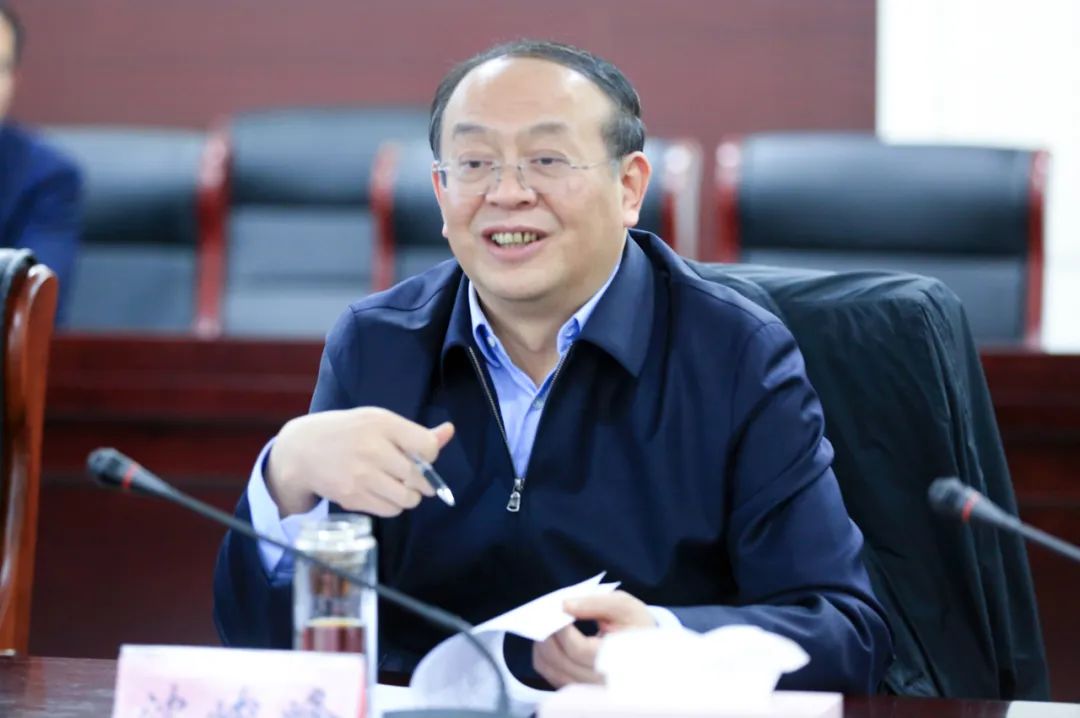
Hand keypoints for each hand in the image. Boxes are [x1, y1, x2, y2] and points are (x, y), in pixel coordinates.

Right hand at [266, 406, 454, 516]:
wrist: (302, 451)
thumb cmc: (347, 432)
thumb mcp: (379, 422)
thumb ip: (416, 432)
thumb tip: (450, 431)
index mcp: (382, 424)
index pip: (427, 447)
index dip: (429, 455)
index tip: (419, 455)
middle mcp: (372, 450)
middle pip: (419, 478)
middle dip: (423, 482)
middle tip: (413, 478)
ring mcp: (361, 476)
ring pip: (407, 499)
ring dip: (409, 496)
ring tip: (397, 485)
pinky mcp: (353, 498)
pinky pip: (390, 511)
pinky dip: (392, 505)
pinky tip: (380, 492)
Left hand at [532, 591, 656, 687]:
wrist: (649, 648)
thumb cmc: (636, 624)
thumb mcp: (624, 606)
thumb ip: (595, 603)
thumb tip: (565, 605)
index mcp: (618, 659)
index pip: (579, 650)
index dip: (562, 630)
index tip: (557, 610)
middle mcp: (602, 681)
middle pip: (561, 661)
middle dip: (547, 635)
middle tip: (546, 615)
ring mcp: (590, 689)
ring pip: (552, 671)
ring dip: (542, 647)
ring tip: (546, 626)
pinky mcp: (580, 690)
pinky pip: (553, 677)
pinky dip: (545, 659)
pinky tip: (548, 641)